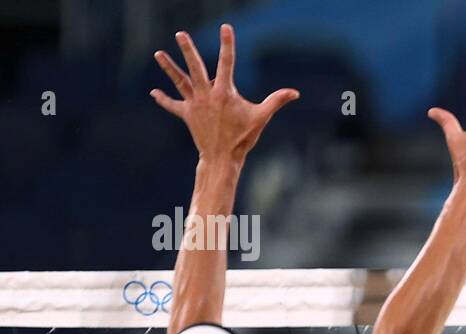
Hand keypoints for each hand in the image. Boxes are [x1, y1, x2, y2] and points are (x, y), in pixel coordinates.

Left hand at [151, 24, 297, 162]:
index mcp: (224, 93)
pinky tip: (154, 93)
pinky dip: (164, 100)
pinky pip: (174, 105)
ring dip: (169, 68)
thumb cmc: (243, 137)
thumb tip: (295, 93)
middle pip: (195, 68)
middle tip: (181, 34)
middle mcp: (207, 95)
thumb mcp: (261, 117)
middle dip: (188, 50)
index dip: (227, 44)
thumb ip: (276, 101)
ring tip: (158, 54)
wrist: (222, 157)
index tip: (226, 28)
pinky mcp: (187, 115)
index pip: (227, 62)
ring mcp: (195, 104)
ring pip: (180, 82)